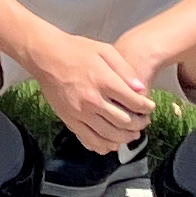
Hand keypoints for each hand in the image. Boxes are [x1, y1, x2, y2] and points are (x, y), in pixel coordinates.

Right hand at [19, 29, 150, 155]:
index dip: (146, 107)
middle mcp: (92, 100)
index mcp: (103, 81)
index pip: (133, 102)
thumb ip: (124, 70)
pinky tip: (112, 143)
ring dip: (126, 138)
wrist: (45, 57)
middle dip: (140, 124)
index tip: (150, 107)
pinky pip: (90, 140)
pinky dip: (104, 146)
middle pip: (124, 122)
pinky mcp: (69, 120)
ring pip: (109, 135)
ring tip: (133, 134)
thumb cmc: (76, 50)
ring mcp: (80, 113)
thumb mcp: (104, 50)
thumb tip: (141, 89)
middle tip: (144, 121)